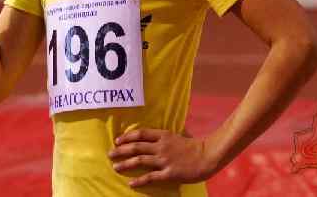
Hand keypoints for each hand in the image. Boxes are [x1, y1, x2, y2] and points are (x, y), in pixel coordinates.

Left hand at [108, 127, 222, 188]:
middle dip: (121, 150)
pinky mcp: (169, 173)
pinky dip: (140, 180)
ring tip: (115, 167)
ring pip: (140, 160)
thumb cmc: (193, 146)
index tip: (117, 140)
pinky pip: (151, 177)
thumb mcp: (177, 136)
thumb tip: (152, 136)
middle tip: (110, 154)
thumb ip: (163, 137)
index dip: (127, 136)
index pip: (141, 134)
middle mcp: (161, 146)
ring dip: (126, 164)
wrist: (207, 156)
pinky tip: (131, 183)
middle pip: (136, 147)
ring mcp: (164, 160)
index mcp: (163, 135)